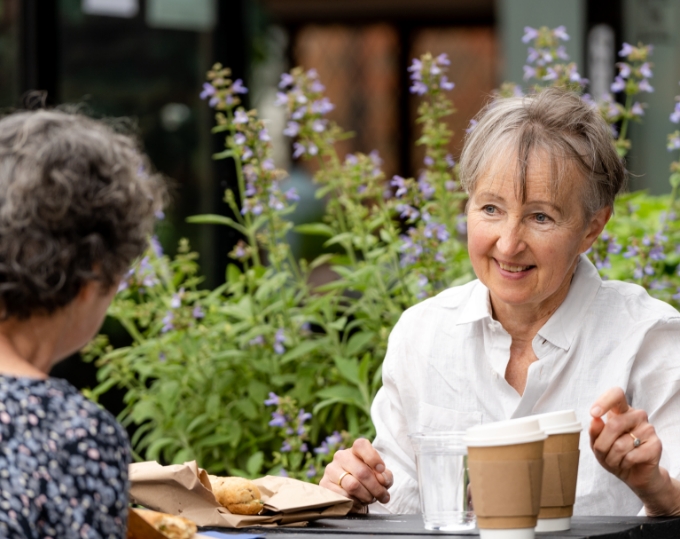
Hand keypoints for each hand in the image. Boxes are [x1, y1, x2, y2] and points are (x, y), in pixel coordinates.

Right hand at [319, 438, 393, 512]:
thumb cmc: (368, 481)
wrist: (351, 494)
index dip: (373, 457)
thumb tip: (382, 480)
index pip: (361, 445)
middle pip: (362, 472)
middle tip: (383, 496)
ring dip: (366, 496)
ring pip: (353, 485)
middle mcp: (341, 456)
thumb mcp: (381, 477)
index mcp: (355, 450)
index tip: (381, 469)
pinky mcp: (325, 484)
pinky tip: (358, 502)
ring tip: (370, 499)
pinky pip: (343, 496)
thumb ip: (386, 476)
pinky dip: (355, 503)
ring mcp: (331, 470)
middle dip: (376, 488)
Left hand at [589, 387, 666, 505]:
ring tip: (615, 460)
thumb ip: (595, 432)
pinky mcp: (656, 445)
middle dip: (602, 445)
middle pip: (614, 425)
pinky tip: (627, 463)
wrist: (635, 474)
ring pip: (620, 444)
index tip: (594, 413)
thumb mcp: (598, 444)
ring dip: (612, 458)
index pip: (616, 394)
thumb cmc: (614, 454)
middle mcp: (637, 415)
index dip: (604, 401)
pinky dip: (623, 464)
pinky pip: (631, 456)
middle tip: (602, 454)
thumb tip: (595, 420)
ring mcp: (648, 429)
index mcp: (621, 410)